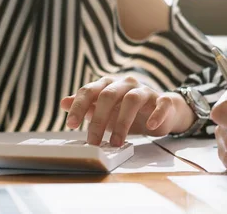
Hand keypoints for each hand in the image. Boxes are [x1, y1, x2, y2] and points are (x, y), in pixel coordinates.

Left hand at [60, 76, 195, 146]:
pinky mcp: (163, 100)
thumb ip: (85, 106)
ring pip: (132, 100)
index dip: (79, 106)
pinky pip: (161, 104)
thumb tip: (63, 102)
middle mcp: (125, 84)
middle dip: (99, 120)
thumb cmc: (126, 111)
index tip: (70, 124)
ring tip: (116, 143)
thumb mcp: (103, 110)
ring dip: (122, 122)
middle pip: (108, 96)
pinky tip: (151, 127)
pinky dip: (156, 115)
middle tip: (93, 142)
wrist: (161, 110)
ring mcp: (145, 91)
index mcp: (107, 85)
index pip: (89, 91)